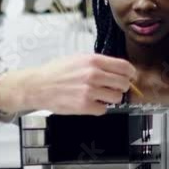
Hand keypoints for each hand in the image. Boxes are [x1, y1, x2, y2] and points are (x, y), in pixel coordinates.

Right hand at [0, 54, 135, 115]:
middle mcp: (94, 75)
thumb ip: (98, 63)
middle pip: (124, 84)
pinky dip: (98, 108)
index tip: (129, 77)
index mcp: (93, 61)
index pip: (125, 67)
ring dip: (109, 98)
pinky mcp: (85, 106)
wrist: (38, 86)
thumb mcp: (78, 59)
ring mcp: (90, 91)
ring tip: (98, 95)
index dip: (130, 74)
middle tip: (112, 88)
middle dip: (120, 87)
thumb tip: (117, 69)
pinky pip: (104, 109)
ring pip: (116, 98)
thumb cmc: (55, 72)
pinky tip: (89, 102)